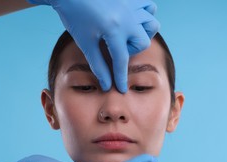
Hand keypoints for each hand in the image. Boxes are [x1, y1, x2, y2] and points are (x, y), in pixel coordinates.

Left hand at [28, 0, 159, 92]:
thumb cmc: (74, 16)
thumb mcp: (85, 43)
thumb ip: (98, 65)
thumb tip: (108, 85)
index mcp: (114, 30)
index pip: (122, 60)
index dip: (121, 77)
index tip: (122, 89)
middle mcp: (127, 17)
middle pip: (143, 42)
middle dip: (131, 49)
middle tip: (116, 47)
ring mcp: (130, 5)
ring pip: (151, 23)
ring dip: (142, 32)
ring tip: (127, 33)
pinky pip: (148, 6)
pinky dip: (144, 14)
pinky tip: (132, 19)